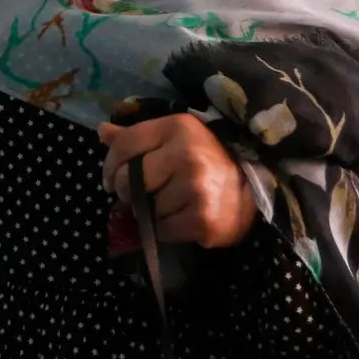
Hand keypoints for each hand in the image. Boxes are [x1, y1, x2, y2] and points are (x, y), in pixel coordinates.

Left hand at [100, 114, 256, 248]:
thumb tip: (102, 131)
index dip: (110, 166)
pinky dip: (166, 230)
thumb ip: (137, 136)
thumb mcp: (175, 137)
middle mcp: (187, 154)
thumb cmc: (208, 158)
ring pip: (146, 209)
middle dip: (129, 192)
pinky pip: (163, 230)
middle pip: (129, 181)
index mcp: (177, 127)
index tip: (111, 179)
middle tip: (143, 195)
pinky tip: (183, 219)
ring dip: (152, 212)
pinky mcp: (203, 219)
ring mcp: (197, 188)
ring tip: (173, 205)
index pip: (124, 145)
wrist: (256, 185)